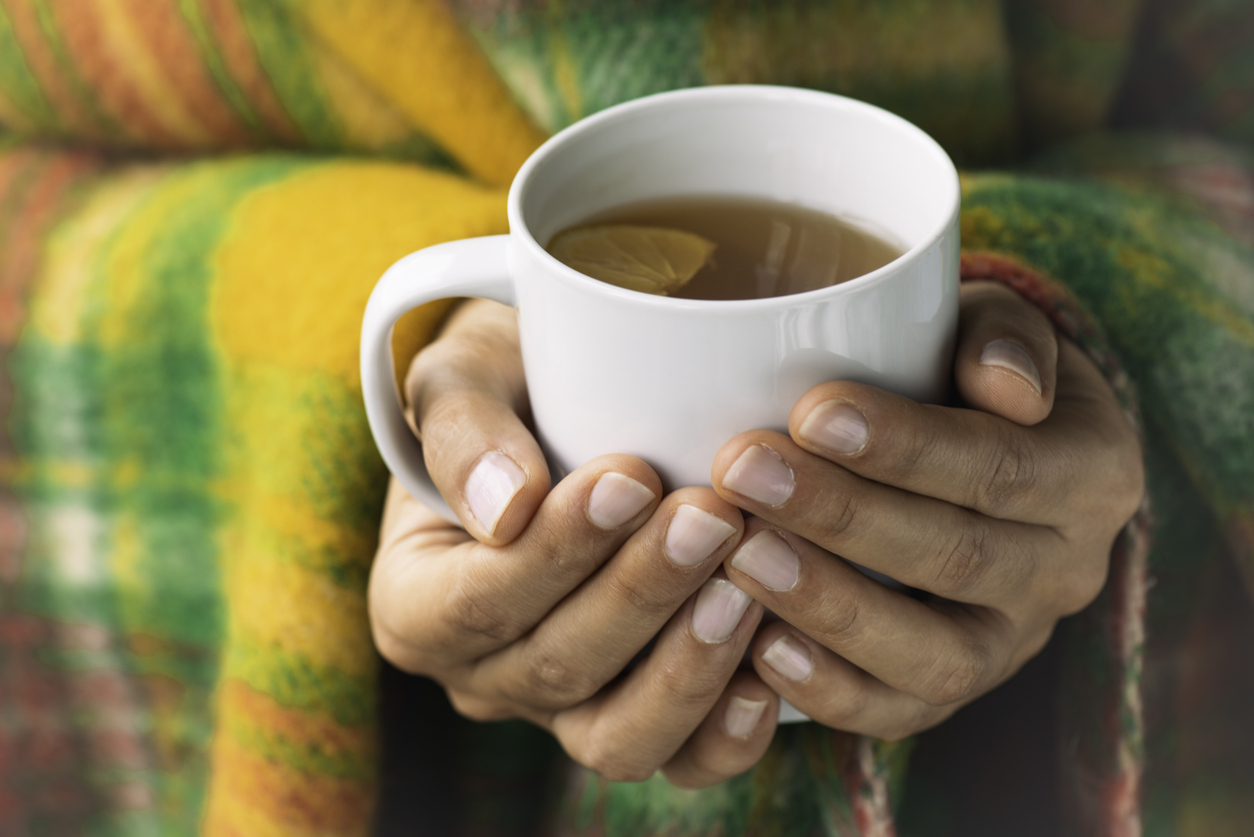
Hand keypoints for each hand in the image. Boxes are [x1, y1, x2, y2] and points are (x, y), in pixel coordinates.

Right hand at [370, 299, 780, 787]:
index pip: (474, 602)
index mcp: (415, 603)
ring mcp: (561, 712)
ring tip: (744, 583)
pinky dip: (728, 729)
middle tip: (712, 518)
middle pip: (556, 667)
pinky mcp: (638, 721)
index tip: (629, 479)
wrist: (571, 414)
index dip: (555, 552)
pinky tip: (770, 664)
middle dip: (641, 593)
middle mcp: (482, 675)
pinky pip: (681, 759)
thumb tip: (506, 509)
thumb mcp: (463, 374)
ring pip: (616, 736)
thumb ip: (462, 429)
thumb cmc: (512, 386)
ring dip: (686, 665)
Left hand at [712, 281, 1145, 738]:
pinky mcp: (952, 688)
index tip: (809, 412)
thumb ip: (1005, 334)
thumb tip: (1008, 388)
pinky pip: (900, 712)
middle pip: (957, 558)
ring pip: (935, 655)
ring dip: (831, 607)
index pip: (1000, 466)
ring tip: (741, 555)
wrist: (970, 444)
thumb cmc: (962, 367)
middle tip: (741, 470)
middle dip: (842, 517)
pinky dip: (831, 692)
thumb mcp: (994, 322)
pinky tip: (761, 649)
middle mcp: (1066, 571)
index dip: (906, 447)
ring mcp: (1011, 643)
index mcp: (1093, 472)